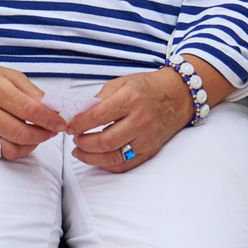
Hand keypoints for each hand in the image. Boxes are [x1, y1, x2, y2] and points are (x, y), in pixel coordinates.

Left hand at [66, 67, 201, 173]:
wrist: (178, 96)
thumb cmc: (147, 87)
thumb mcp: (121, 83)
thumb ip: (100, 98)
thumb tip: (78, 114)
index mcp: (130, 99)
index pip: (98, 116)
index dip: (79, 124)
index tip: (69, 126)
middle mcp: (140, 120)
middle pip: (105, 141)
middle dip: (83, 143)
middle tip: (74, 139)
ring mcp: (146, 138)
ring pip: (114, 157)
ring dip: (91, 157)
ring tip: (79, 151)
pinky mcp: (150, 150)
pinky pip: (126, 165)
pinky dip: (107, 165)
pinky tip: (96, 159)